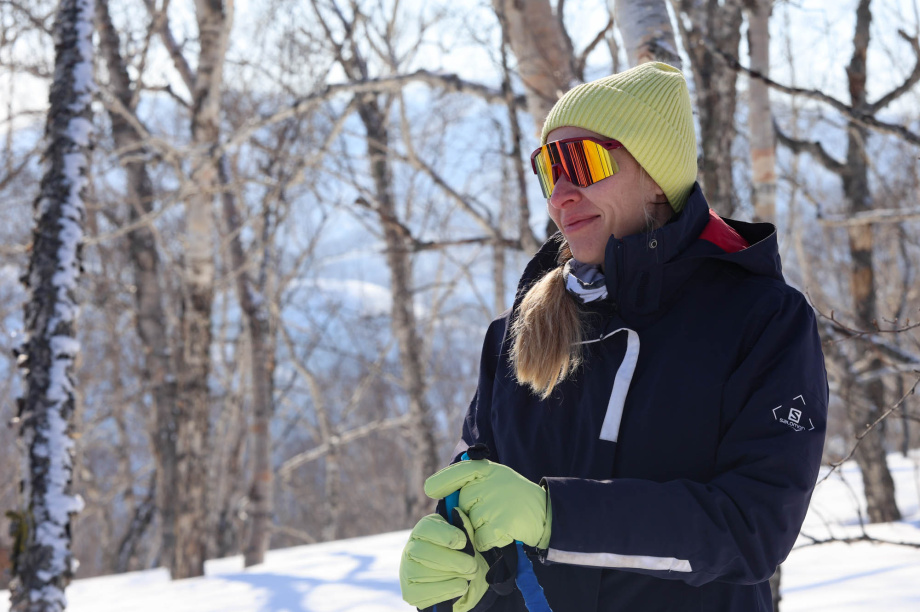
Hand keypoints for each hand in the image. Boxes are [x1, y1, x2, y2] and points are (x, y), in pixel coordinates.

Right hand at [399, 510, 489, 611]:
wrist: (455, 577)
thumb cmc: (459, 552)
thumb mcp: (464, 537)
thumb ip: (463, 526)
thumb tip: (457, 512)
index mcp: (423, 530)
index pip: (426, 528)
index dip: (445, 535)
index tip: (463, 541)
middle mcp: (410, 549)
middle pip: (423, 552)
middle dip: (452, 560)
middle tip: (472, 565)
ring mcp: (408, 571)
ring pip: (426, 573)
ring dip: (453, 575)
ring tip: (470, 574)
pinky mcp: (410, 592)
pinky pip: (425, 592)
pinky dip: (447, 589)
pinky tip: (461, 585)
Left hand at [424, 460, 550, 551]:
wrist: (544, 513)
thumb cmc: (513, 496)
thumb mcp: (494, 479)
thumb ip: (470, 481)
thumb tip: (438, 492)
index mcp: (486, 470)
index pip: (459, 472)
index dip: (442, 481)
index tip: (430, 490)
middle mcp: (488, 484)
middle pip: (461, 506)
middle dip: (470, 513)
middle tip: (494, 509)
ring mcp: (493, 504)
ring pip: (469, 525)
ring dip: (480, 529)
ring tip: (501, 519)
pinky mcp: (500, 524)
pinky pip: (479, 540)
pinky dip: (488, 542)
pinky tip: (503, 532)